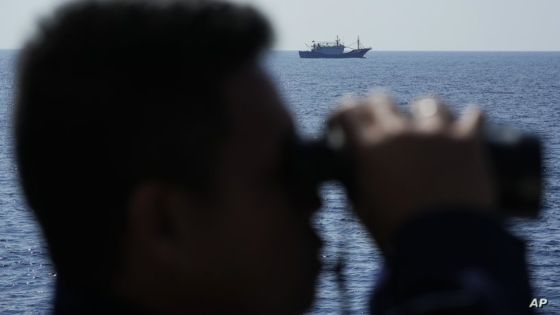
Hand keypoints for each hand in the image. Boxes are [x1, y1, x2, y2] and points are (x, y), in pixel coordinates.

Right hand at [330, 93, 496, 250]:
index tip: (345, 118)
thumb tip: (357, 182)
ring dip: (424, 111)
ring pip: (428, 102)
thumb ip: (357, 189)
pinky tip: (470, 120)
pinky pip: (473, 115)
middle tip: (381, 116)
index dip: (343, 111)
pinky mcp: (469, 140)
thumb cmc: (398, 233)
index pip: (346, 111)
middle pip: (382, 99)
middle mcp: (399, 131)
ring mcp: (436, 132)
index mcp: (369, 148)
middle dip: (378, 106)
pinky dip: (470, 118)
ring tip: (428, 121)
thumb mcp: (364, 211)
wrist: (445, 245)